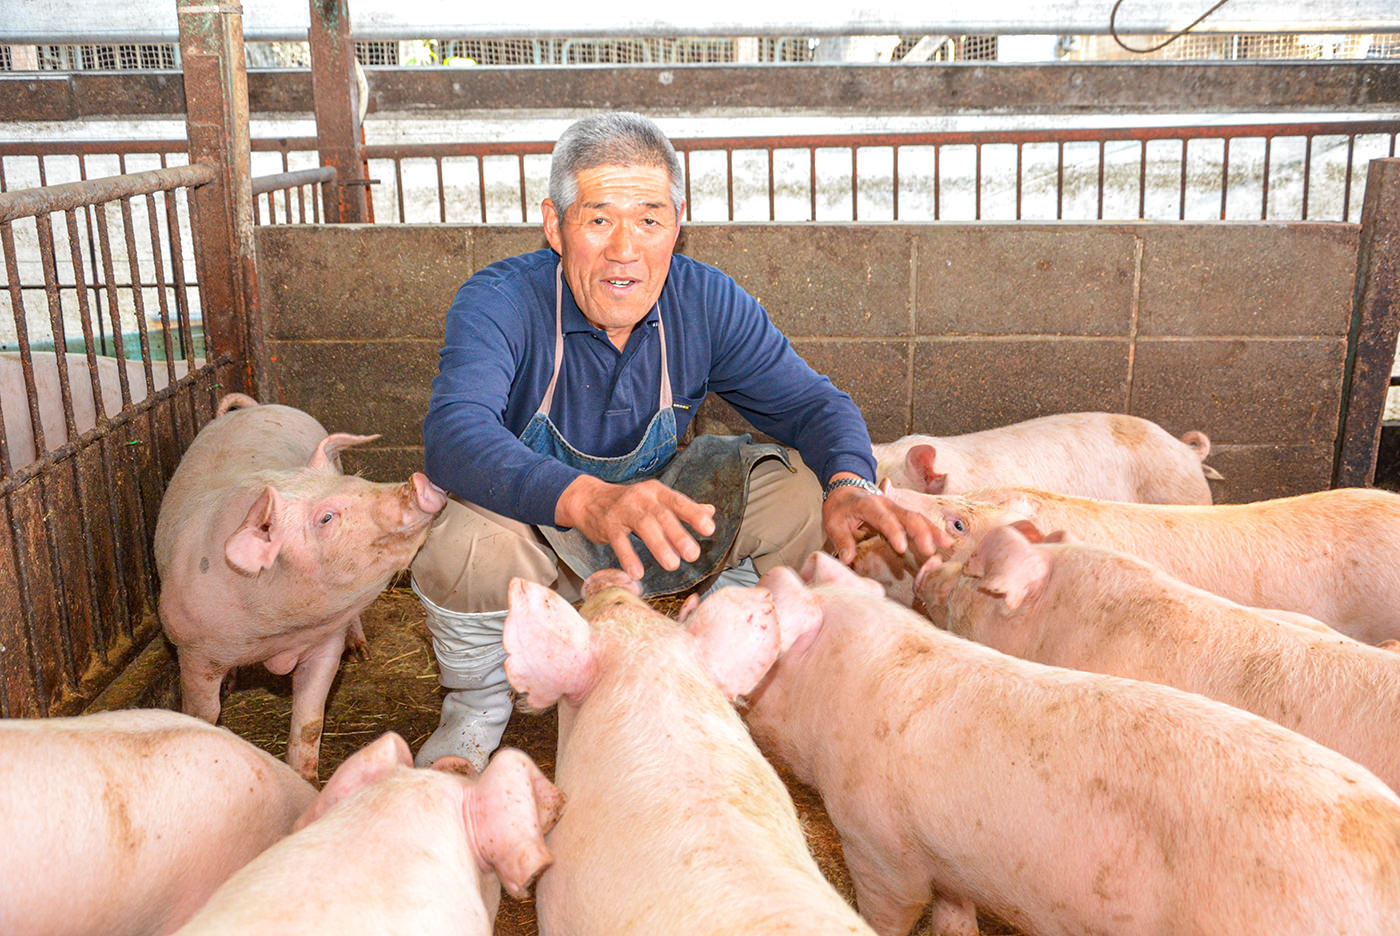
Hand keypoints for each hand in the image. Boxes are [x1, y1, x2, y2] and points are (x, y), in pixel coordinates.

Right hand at [555, 475, 716, 580]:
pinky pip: (619, 541)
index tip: (709, 529)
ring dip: (658, 546)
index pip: (679, 502)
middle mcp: (642, 498)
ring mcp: (623, 510)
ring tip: (672, 565)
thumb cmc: (630, 503)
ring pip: (643, 526)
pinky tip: (637, 574)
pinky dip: (628, 557)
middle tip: (693, 555)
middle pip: (662, 515)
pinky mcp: (608, 525)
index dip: (694, 514)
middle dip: (678, 535)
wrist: (589, 499)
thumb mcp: (656, 500)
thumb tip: (710, 511)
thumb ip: (682, 508)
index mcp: (657, 492)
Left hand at [822, 475, 951, 565]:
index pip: (884, 518)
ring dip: (933, 530)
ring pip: (918, 517)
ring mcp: (897, 508)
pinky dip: (933, 530)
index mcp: (868, 505)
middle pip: (908, 516)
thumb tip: (848, 559)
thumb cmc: (839, 507)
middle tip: (929, 551)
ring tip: (948, 544)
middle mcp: (887, 504)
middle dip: (921, 532)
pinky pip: (920, 521)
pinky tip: (945, 541)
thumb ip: (842, 540)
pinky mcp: (902, 513)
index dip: (894, 532)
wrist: (845, 488)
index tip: (901, 548)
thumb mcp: (833, 522)